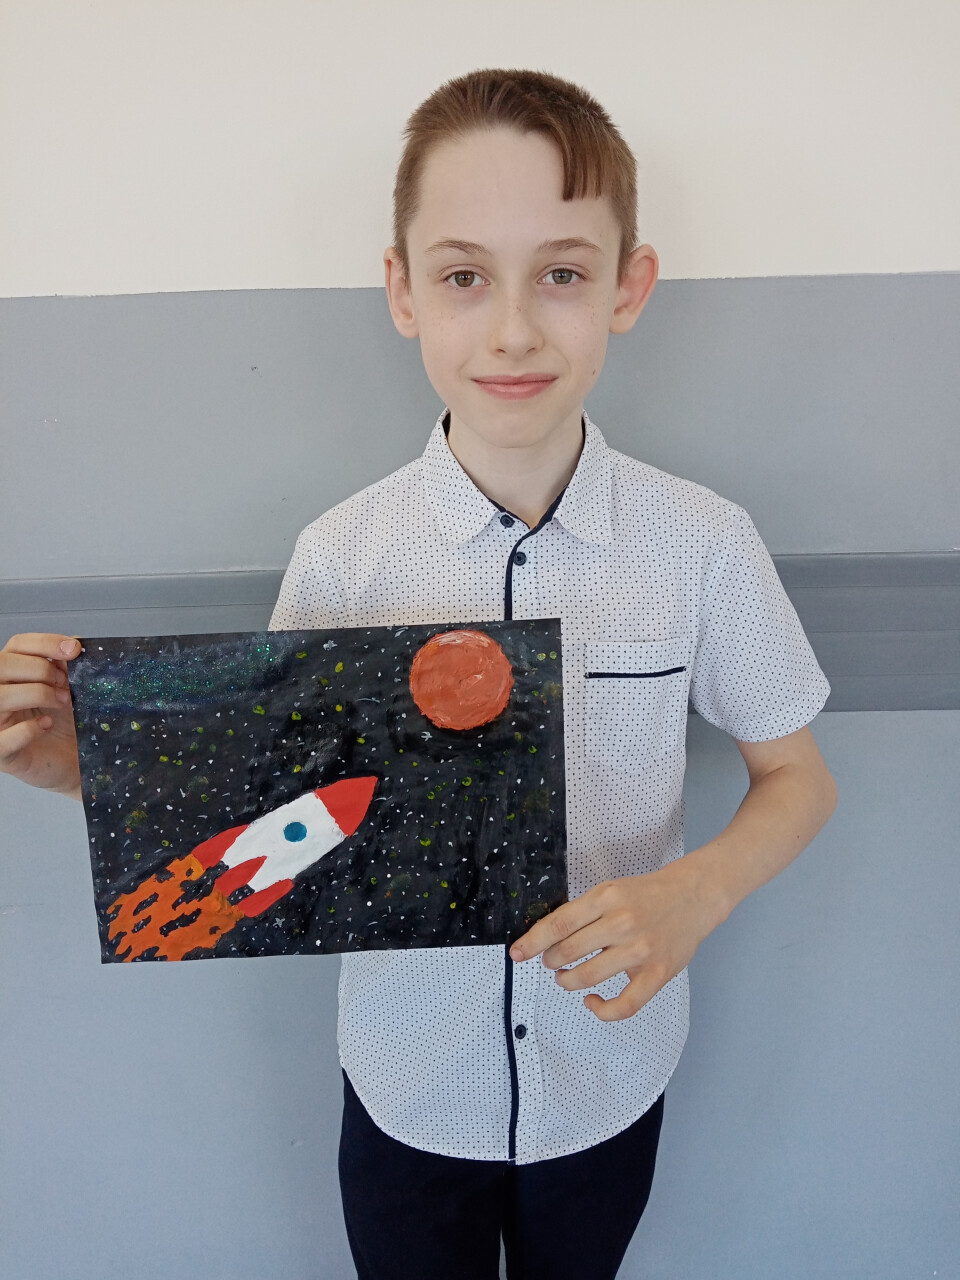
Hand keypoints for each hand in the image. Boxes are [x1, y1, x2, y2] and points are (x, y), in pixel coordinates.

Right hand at [0, 633, 82, 796]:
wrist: (75, 762)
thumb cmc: (65, 726)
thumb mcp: (68, 690)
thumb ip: (65, 667)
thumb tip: (73, 642)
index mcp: (11, 675)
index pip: (16, 645)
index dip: (45, 642)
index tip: (74, 650)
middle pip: (3, 664)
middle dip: (41, 669)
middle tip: (65, 684)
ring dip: (38, 694)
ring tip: (62, 702)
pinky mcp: (2, 754)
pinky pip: (3, 739)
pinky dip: (28, 729)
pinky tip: (47, 724)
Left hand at [509, 860, 720, 1021]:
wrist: (693, 896)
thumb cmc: (648, 894)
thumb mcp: (611, 890)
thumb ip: (584, 912)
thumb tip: (548, 938)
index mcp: (606, 897)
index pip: (559, 924)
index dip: (533, 941)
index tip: (517, 953)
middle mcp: (622, 922)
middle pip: (569, 951)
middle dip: (550, 961)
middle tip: (550, 962)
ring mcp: (641, 950)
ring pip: (589, 976)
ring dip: (568, 981)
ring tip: (566, 978)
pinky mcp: (657, 974)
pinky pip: (624, 1005)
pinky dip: (601, 1009)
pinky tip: (592, 1001)